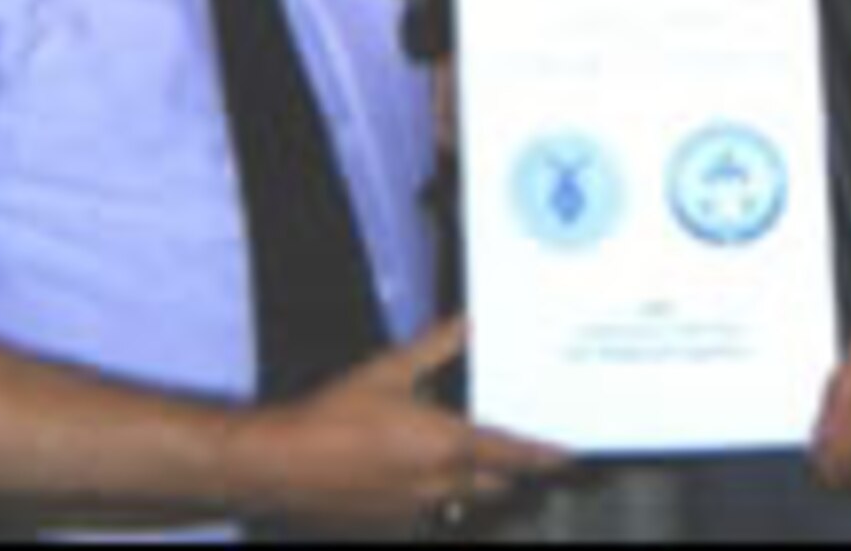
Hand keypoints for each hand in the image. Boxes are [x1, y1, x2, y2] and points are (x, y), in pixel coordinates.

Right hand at [236, 318, 570, 531]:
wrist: (282, 462)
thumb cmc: (334, 414)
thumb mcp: (390, 369)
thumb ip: (436, 347)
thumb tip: (468, 324)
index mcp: (447, 445)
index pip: (513, 455)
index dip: (544, 457)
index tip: (567, 457)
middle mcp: (439, 485)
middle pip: (496, 486)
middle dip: (510, 473)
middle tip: (522, 455)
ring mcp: (414, 511)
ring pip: (461, 503)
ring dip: (471, 486)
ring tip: (465, 461)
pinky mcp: (388, 526)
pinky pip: (426, 513)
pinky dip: (432, 496)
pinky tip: (413, 474)